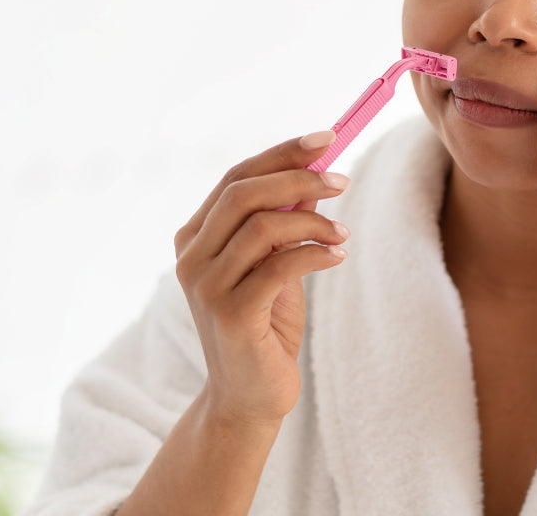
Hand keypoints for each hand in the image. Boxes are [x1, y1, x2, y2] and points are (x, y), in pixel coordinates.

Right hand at [173, 132, 350, 426]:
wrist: (250, 396)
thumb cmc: (265, 324)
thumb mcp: (275, 262)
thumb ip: (284, 220)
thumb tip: (317, 172)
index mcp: (196, 236)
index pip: (236, 176)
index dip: (281, 153)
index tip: (326, 139)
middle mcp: (192, 257)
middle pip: (243, 193)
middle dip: (297, 177)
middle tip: (342, 179)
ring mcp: (207, 286)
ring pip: (262, 227)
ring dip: (313, 221)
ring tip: (344, 233)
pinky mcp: (232, 315)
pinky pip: (279, 266)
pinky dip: (315, 253)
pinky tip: (338, 256)